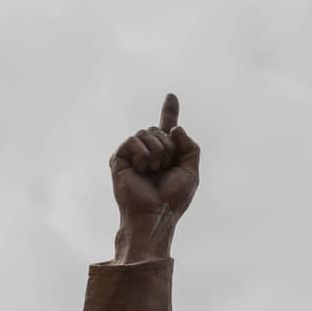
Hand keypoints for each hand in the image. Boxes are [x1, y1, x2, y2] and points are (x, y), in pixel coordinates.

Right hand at [110, 93, 200, 221]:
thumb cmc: (172, 199)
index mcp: (166, 155)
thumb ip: (190, 147)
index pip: (168, 129)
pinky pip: (133, 140)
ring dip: (157, 152)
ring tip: (152, 172)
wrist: (155, 214)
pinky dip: (143, 153)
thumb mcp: (191, 172)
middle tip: (163, 169)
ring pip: (146, 132)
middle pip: (159, 129)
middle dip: (168, 148)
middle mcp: (149, 152)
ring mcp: (133, 154)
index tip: (172, 96)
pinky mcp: (120, 158)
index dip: (170, 112)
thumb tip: (175, 128)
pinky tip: (141, 169)